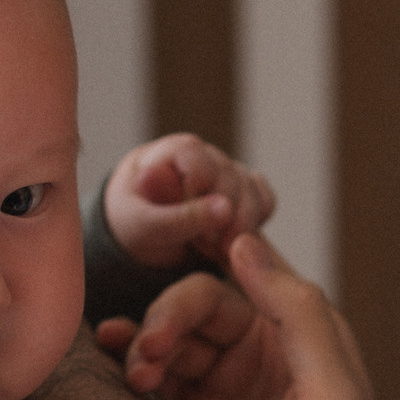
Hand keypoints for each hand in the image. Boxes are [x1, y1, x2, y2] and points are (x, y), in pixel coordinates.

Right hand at [99, 234, 399, 399]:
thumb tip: (245, 242)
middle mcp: (268, 354)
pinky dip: (133, 363)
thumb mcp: (331, 394)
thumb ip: (294, 313)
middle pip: (201, 302)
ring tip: (135, 371)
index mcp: (309, 335)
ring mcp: (231, 391)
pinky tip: (114, 360)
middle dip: (169, 314)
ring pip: (175, 338)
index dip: (211, 245)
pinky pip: (160, 379)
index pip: (252, 268)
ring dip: (148, 342)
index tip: (169, 225)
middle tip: (150, 349)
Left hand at [104, 133, 276, 270]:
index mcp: (179, 150)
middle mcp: (209, 156)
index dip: (199, 201)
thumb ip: (179, 218)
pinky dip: (253, 227)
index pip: (205, 169)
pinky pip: (266, 203)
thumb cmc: (133, 223)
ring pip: (255, 194)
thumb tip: (225, 209)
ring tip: (212, 248)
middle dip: (222, 222)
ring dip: (239, 229)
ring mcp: (230, 173)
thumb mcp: (144, 227)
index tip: (188, 227)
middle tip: (201, 246)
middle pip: (235, 183)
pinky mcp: (246, 192)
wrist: (139, 236)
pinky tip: (228, 242)